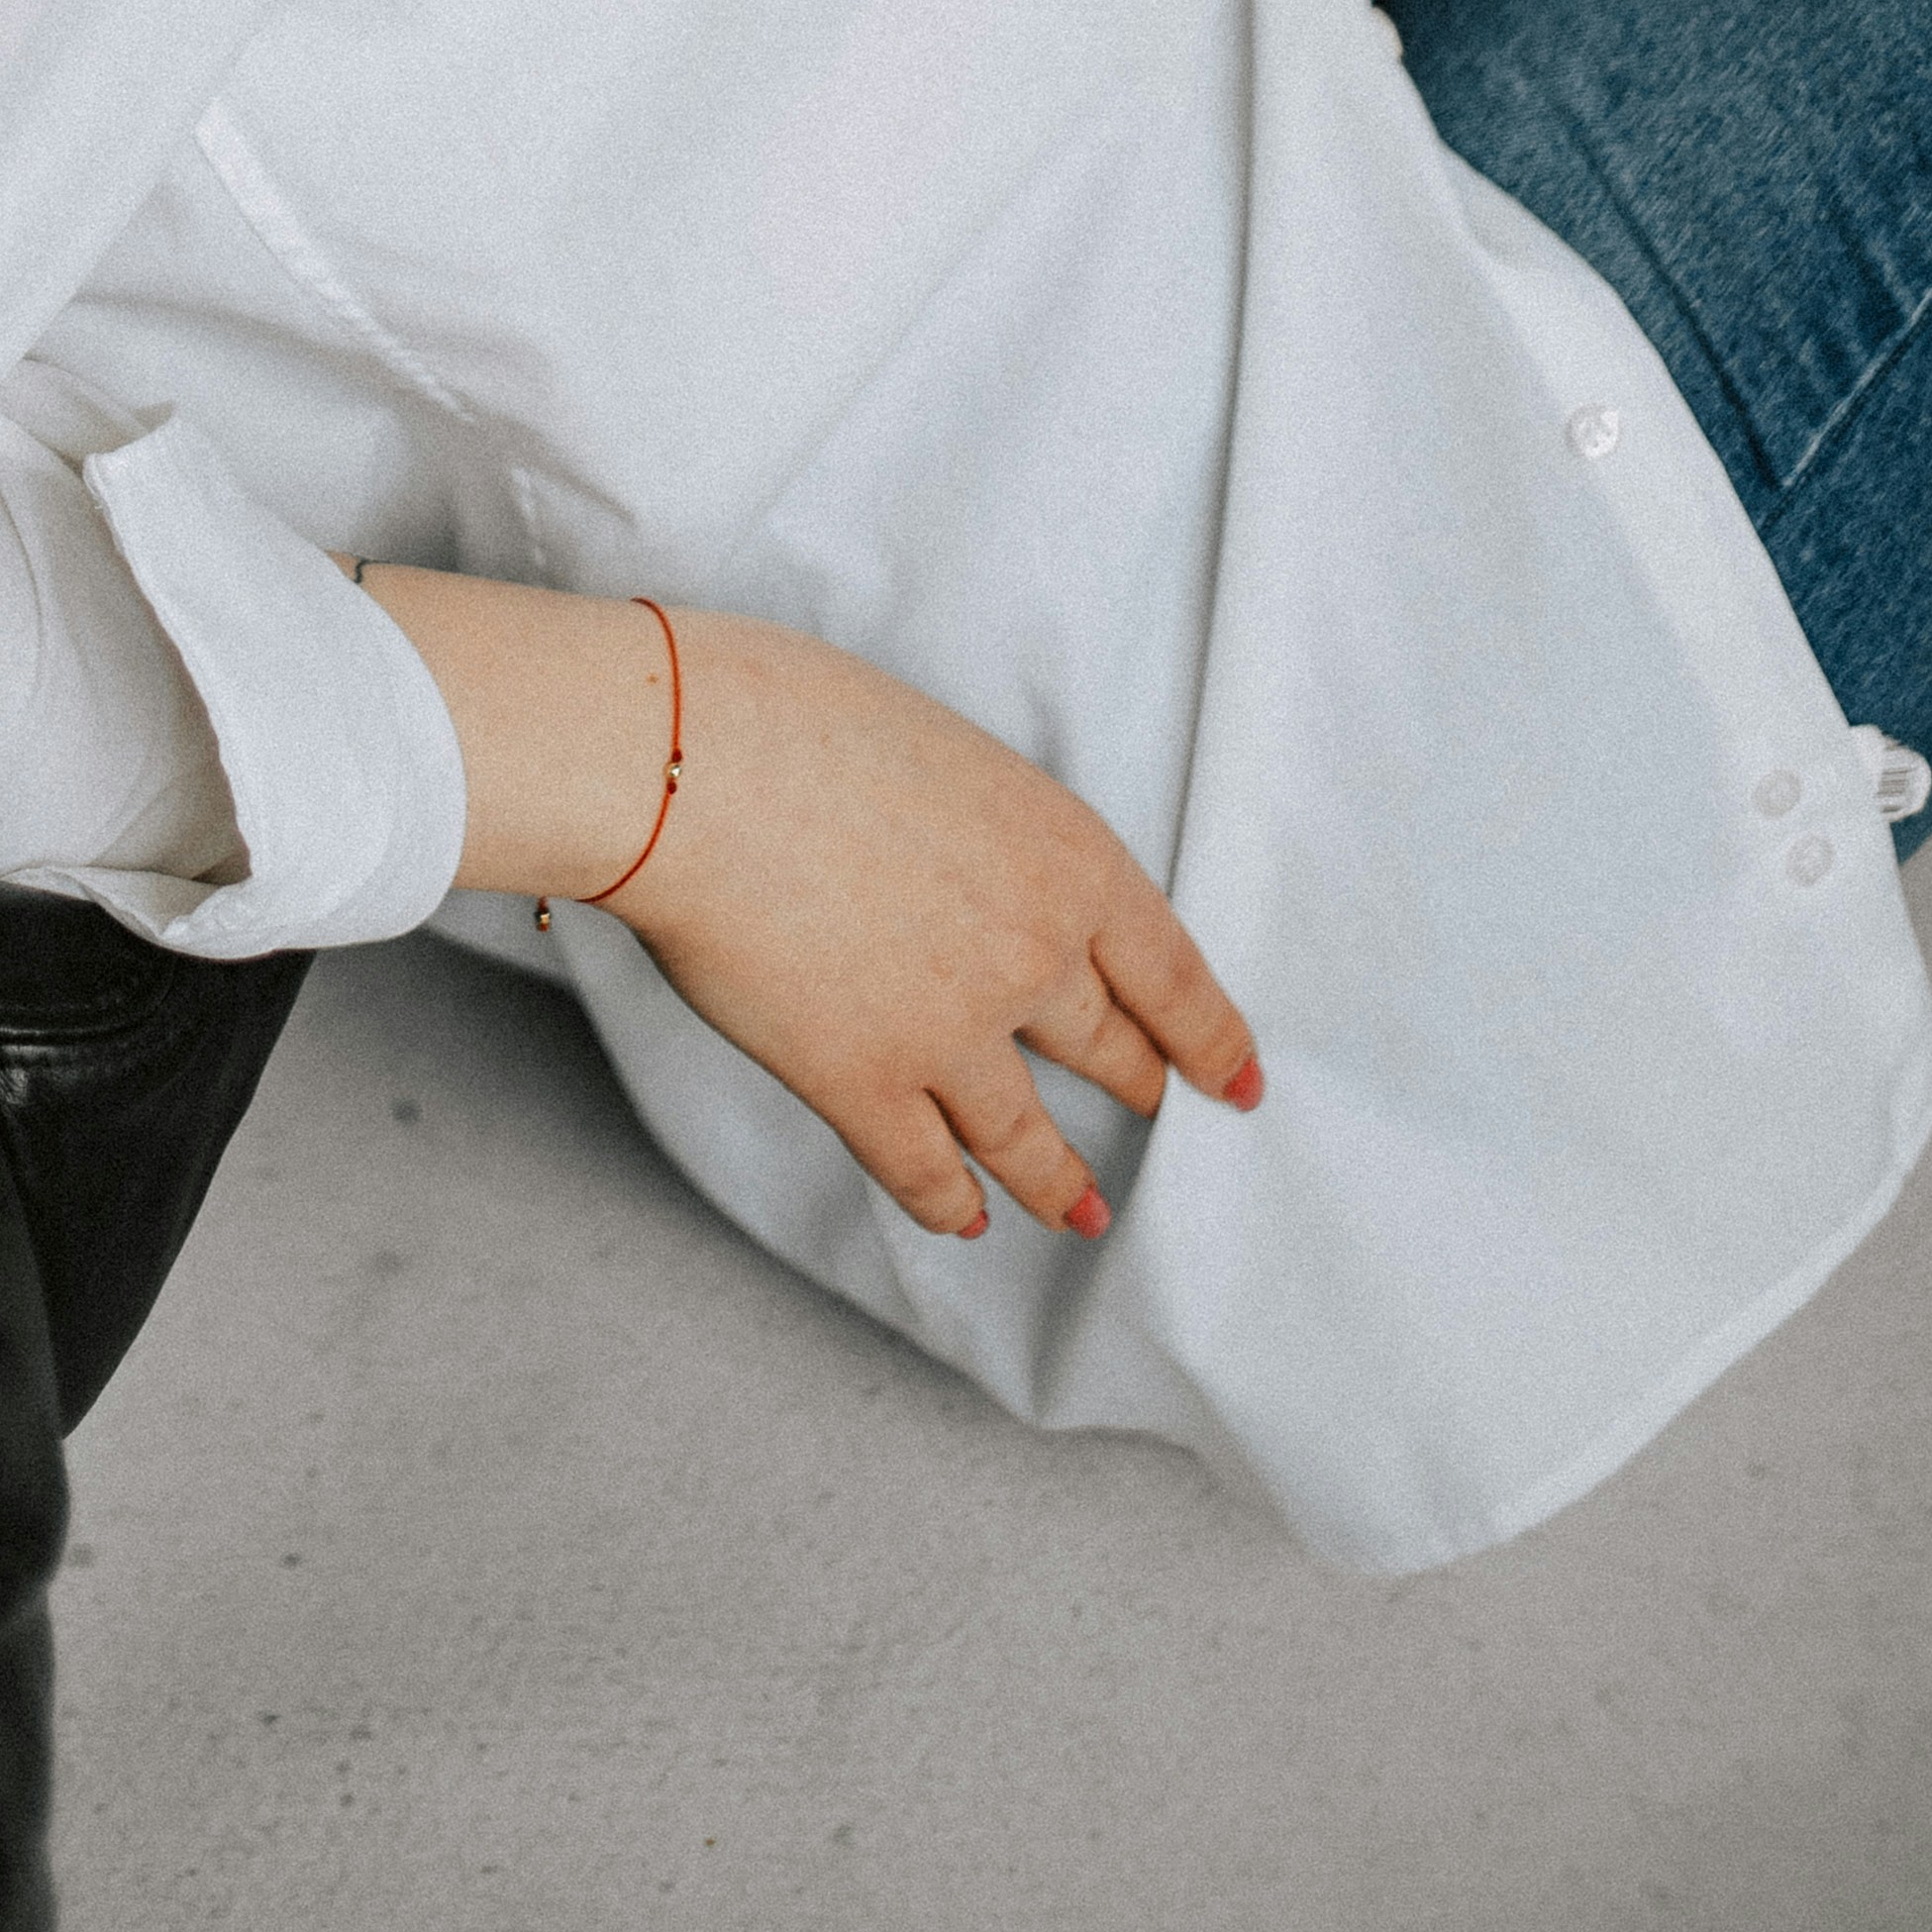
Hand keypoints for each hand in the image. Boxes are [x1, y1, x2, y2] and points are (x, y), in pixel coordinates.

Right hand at [363, 572, 1260, 1244]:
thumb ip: (990, 838)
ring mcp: (950, 1034)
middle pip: (1108, 1048)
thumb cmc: (800, 717)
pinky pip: (925, 1168)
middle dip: (1134, 1084)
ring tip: (1084, 1210)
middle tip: (1150, 1108)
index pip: (1174, 975)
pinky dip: (951, 1201)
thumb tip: (977, 884)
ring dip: (1059, 1180)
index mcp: (1067, 860)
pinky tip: (964, 1214)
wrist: (694, 765)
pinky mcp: (862, 1085)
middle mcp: (1033, 959)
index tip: (1237, 1081)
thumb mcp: (948, 755)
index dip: (1211, 1039)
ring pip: (1030, 1137)